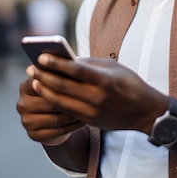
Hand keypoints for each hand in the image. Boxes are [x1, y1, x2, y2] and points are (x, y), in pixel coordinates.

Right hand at [16, 73, 84, 145]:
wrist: (54, 119)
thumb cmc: (59, 93)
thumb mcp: (58, 81)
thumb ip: (60, 72)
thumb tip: (72, 61)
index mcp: (25, 86)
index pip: (39, 82)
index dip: (57, 80)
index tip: (76, 78)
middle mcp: (22, 104)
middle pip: (49, 102)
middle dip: (69, 99)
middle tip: (87, 97)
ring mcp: (26, 121)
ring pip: (55, 118)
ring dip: (73, 114)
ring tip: (89, 109)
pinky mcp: (33, 135)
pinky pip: (56, 132)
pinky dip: (72, 127)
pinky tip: (83, 121)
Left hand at [29, 55, 167, 133]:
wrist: (146, 112)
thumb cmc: (129, 83)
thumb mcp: (113, 67)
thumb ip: (89, 64)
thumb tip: (65, 60)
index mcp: (105, 80)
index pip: (75, 70)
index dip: (56, 63)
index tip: (40, 56)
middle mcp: (98, 97)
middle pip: (63, 86)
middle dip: (44, 76)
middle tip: (30, 68)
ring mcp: (93, 111)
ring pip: (61, 101)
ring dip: (44, 90)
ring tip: (34, 81)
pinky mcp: (90, 121)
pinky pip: (67, 111)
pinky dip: (54, 101)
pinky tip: (45, 93)